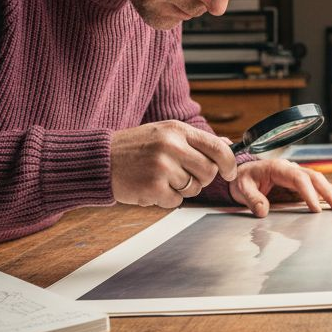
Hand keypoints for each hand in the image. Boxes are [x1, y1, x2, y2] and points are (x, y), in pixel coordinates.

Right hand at [110, 120, 238, 207]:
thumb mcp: (165, 133)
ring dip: (181, 188)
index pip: (218, 148)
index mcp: (176, 130)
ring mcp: (162, 167)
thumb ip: (195, 140)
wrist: (101, 159)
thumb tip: (228, 144)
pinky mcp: (153, 188)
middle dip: (201, 179)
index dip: (230, 163)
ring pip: (193, 189)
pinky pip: (176, 201)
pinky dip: (166, 198)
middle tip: (183, 175)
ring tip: (161, 177)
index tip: (230, 172)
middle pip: (208, 172)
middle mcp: (171, 146)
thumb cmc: (135, 147)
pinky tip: (151, 186)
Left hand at [227, 159, 331, 217]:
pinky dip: (331, 190)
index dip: (308, 193)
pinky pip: (317, 185)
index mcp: (278, 167)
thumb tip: (262, 211)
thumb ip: (252, 199)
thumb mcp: (242, 188)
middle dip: (327, 191)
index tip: (315, 208)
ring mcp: (296, 174)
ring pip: (319, 180)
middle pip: (313, 177)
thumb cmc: (242, 180)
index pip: (298, 178)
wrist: (241, 174)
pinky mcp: (299, 182)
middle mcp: (291, 168)